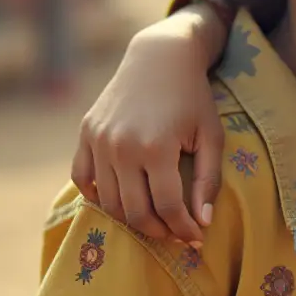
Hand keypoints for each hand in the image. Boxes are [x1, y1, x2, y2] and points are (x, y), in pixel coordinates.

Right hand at [70, 7, 227, 244]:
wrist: (160, 57)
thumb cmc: (193, 97)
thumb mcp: (211, 135)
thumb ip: (208, 180)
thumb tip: (203, 222)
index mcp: (156, 148)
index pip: (167, 207)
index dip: (183, 228)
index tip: (197, 238)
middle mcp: (121, 147)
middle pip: (135, 212)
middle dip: (159, 231)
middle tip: (177, 234)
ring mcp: (98, 141)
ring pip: (108, 202)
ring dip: (132, 219)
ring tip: (156, 220)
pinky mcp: (86, 134)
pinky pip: (84, 180)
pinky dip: (100, 197)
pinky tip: (124, 200)